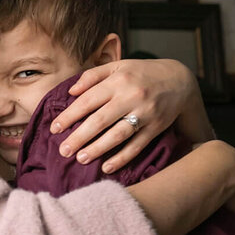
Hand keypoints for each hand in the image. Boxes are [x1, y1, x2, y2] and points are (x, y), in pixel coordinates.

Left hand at [50, 59, 200, 173]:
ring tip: (80, 159)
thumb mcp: (118, 66)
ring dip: (98, 149)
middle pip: (100, 120)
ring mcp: (145, 113)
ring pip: (118, 135)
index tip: (54, 129)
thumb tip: (70, 91)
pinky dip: (122, 158)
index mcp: (118, 81)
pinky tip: (107, 167)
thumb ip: (92, 76)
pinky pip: (137, 146)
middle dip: (79, 137)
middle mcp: (131, 97)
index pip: (88, 100)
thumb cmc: (141, 73)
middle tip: (63, 151)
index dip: (69, 116)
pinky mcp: (155, 127)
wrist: (179, 80)